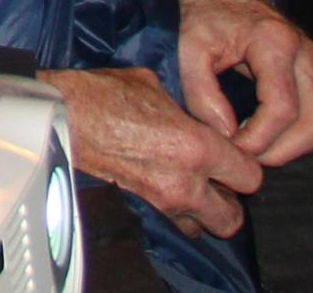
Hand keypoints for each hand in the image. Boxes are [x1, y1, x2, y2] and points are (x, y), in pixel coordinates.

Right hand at [51, 66, 267, 238]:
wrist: (62, 115)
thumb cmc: (105, 93)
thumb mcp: (155, 85)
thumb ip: (185, 108)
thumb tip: (192, 112)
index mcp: (197, 146)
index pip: (250, 176)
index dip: (247, 165)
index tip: (236, 154)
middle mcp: (186, 181)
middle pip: (233, 218)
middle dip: (231, 200)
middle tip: (221, 180)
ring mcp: (162, 200)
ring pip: (205, 227)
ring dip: (205, 210)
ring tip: (195, 188)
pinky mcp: (141, 207)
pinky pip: (175, 223)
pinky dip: (179, 213)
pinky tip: (169, 189)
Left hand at [168, 0, 312, 166]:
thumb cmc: (202, 14)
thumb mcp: (188, 48)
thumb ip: (201, 94)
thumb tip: (226, 135)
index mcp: (275, 43)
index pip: (282, 110)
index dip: (258, 140)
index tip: (230, 148)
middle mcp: (306, 53)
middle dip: (281, 151)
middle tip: (245, 156)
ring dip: (295, 148)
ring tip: (256, 147)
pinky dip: (303, 136)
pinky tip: (269, 135)